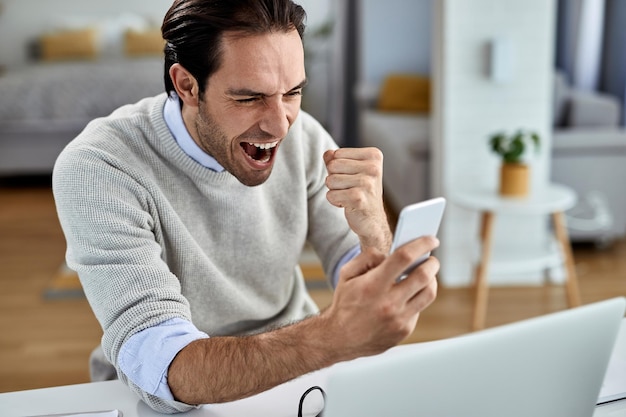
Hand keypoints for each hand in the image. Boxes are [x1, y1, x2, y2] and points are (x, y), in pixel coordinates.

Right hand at [322, 236, 438, 357]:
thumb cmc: (344, 303)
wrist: (339, 338)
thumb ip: (368, 257)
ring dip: (431, 280)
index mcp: (373, 285)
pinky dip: (417, 297)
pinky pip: (419, 308)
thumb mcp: (347, 274)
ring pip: (428, 293)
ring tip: (426, 275)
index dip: (422, 245)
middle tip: (431, 259)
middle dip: (432, 262)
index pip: (404, 258)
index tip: (431, 240)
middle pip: (424, 276)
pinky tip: (409, 295)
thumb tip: (390, 254)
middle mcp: (388, 303)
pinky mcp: (404, 330)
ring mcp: (398, 319)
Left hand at [324, 147, 391, 252]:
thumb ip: (337, 159)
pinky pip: (331, 195)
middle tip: (349, 187)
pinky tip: (348, 204)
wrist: (373, 220)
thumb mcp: (351, 170)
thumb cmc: (361, 192)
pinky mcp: (358, 198)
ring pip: (330, 180)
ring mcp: (367, 183)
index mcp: (373, 156)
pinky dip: (335, 201)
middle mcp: (373, 168)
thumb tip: (327, 154)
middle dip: (334, 179)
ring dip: (335, 191)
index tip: (352, 177)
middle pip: (332, 166)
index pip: (336, 154)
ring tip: (349, 195)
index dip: (337, 167)